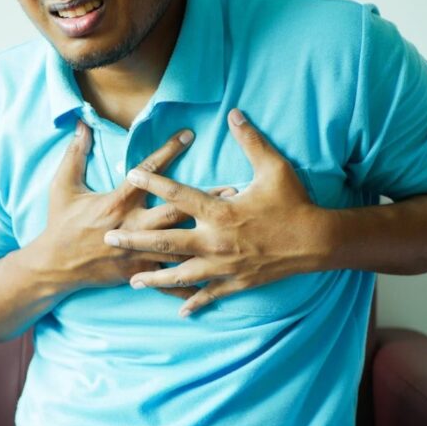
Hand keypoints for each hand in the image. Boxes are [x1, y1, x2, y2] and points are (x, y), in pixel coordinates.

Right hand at [33, 120, 235, 298]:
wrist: (54, 265)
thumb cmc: (59, 223)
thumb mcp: (62, 186)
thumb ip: (75, 155)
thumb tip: (82, 126)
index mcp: (116, 203)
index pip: (147, 173)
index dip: (168, 151)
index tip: (188, 135)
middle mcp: (132, 226)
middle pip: (174, 211)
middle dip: (204, 200)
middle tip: (232, 189)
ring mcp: (137, 252)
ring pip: (178, 244)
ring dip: (206, 235)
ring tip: (231, 227)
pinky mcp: (138, 271)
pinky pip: (167, 278)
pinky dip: (190, 282)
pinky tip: (214, 281)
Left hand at [103, 109, 332, 316]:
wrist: (317, 241)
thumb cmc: (294, 203)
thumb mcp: (274, 168)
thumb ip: (251, 141)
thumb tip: (235, 114)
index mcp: (219, 211)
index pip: (178, 195)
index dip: (153, 182)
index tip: (129, 175)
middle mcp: (214, 241)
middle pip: (165, 242)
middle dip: (134, 241)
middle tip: (109, 240)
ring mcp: (222, 265)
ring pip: (180, 275)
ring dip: (154, 278)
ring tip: (132, 281)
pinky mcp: (234, 282)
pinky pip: (209, 295)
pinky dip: (193, 303)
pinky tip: (178, 311)